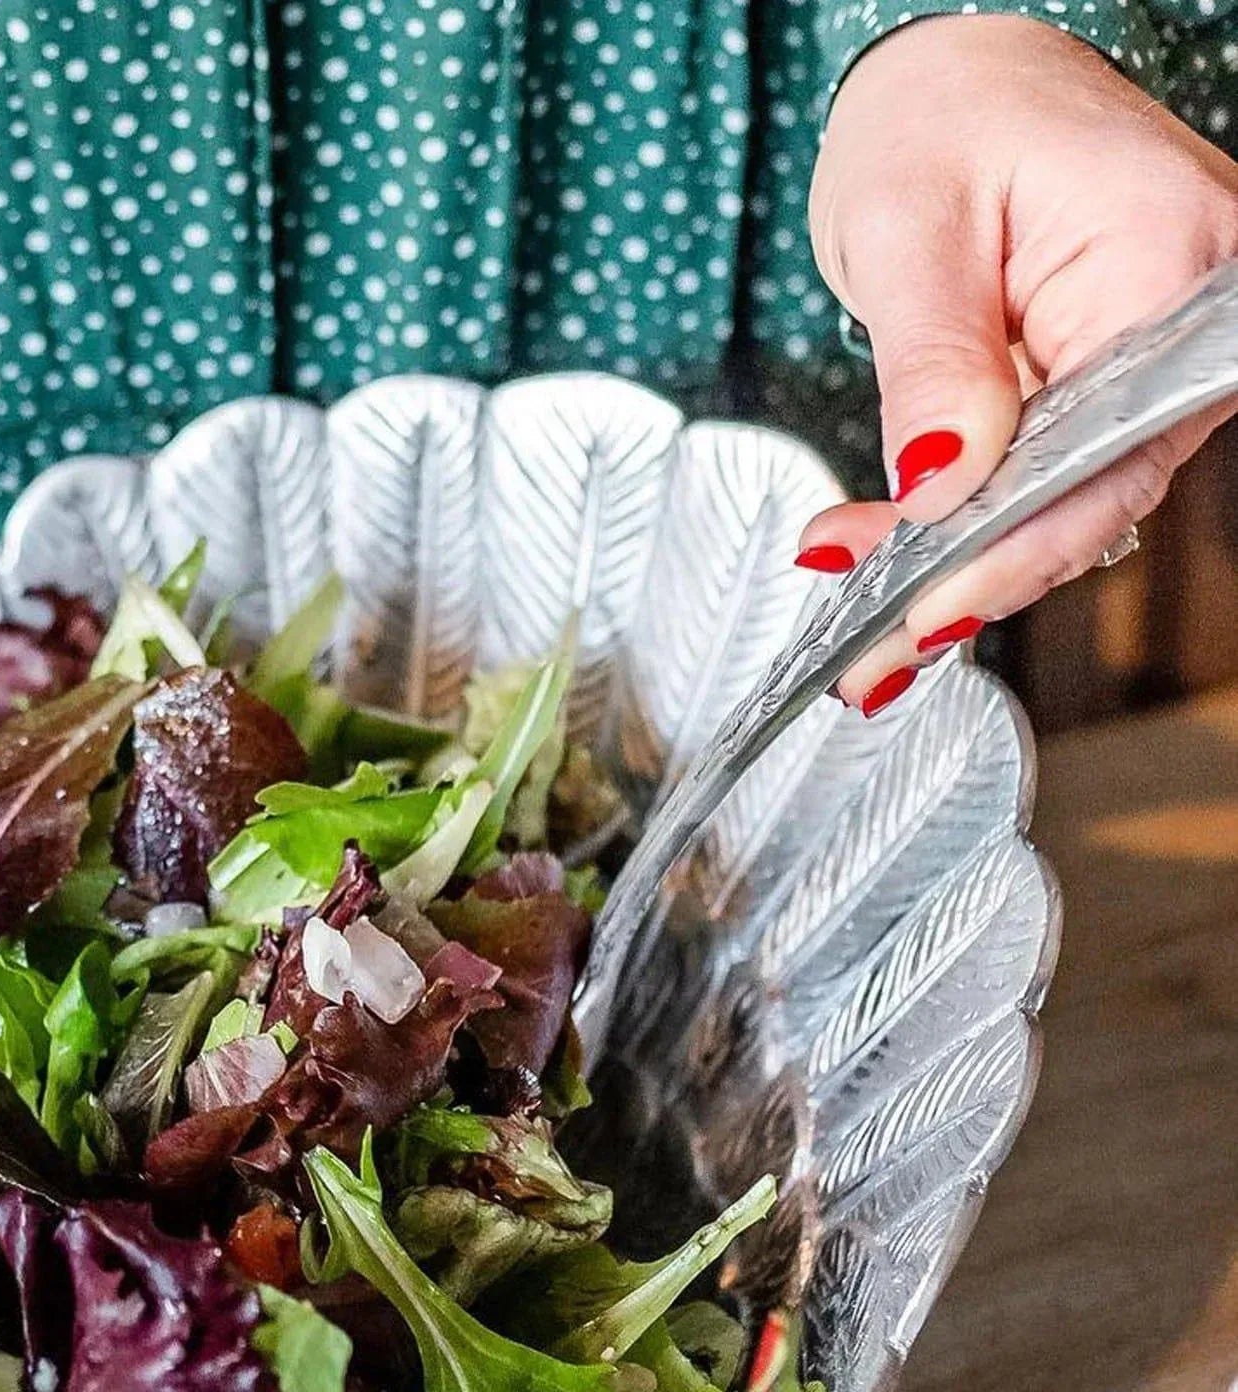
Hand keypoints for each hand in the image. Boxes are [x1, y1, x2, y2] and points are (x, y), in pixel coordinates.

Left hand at [803, 16, 1237, 711]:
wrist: (955, 81)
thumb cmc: (939, 118)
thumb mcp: (907, 233)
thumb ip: (932, 363)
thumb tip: (940, 484)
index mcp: (1170, 264)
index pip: (1105, 456)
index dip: (1011, 551)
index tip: (922, 610)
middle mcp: (1187, 320)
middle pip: (1093, 495)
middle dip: (967, 579)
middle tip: (862, 655)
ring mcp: (1155, 357)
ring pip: (1067, 501)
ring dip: (957, 567)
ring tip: (859, 629)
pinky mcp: (1107, 382)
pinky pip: (1049, 476)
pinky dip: (967, 527)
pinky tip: (890, 566)